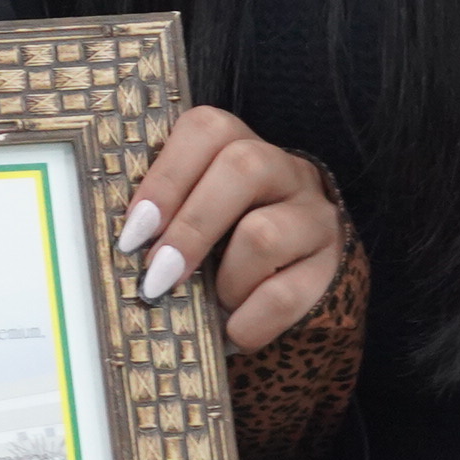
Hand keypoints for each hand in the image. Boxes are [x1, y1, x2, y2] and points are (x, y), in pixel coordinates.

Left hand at [117, 106, 349, 349]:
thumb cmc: (226, 249)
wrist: (299, 289)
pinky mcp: (334, 268)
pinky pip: (285, 295)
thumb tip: (125, 246)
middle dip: (190, 226)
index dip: (166, 176)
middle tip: (157, 275)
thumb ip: (166, 218)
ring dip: (225, 280)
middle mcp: (287, 172)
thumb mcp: (198, 220)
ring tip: (213, 303)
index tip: (135, 230)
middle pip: (243, 167)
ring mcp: (316, 218)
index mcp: (242, 148)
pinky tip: (234, 330)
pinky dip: (248, 321)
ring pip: (264, 234)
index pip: (208, 129)